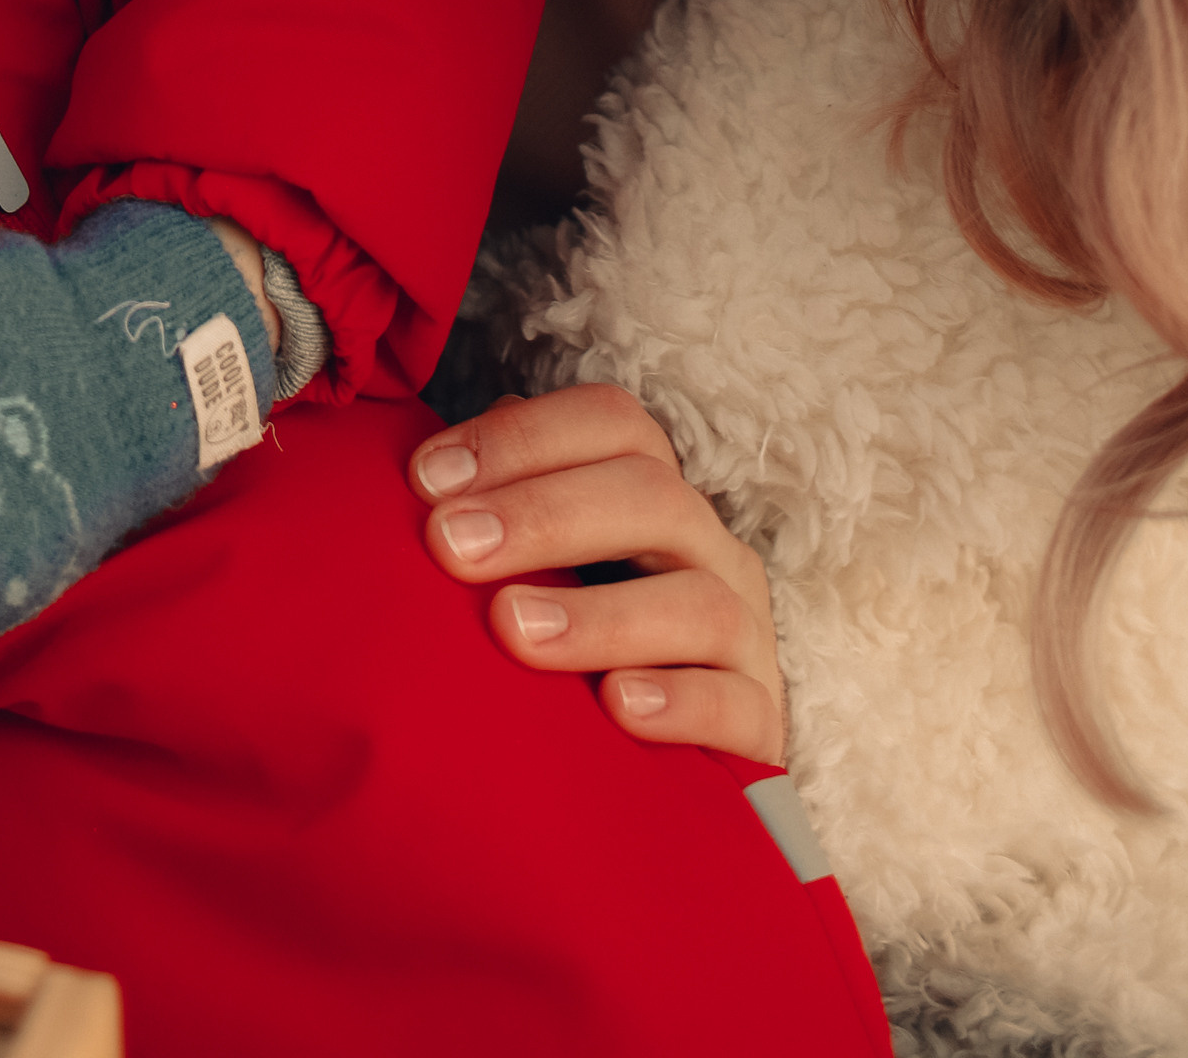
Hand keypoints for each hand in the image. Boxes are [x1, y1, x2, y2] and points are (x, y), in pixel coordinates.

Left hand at [409, 383, 785, 765]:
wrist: (666, 766)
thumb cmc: (576, 640)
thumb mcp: (542, 566)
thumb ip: (495, 509)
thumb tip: (425, 475)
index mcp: (653, 491)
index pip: (612, 422)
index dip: (522, 437)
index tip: (426, 481)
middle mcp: (706, 547)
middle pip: (651, 495)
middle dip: (542, 513)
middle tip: (451, 546)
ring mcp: (745, 634)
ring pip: (698, 602)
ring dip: (600, 613)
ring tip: (513, 629)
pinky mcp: (762, 722)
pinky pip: (737, 705)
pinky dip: (679, 702)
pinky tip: (616, 705)